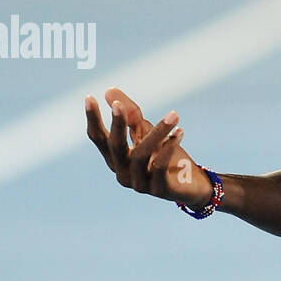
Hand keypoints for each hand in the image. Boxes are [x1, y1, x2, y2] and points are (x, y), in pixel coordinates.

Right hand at [85, 87, 214, 207]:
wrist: (191, 184)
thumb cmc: (164, 156)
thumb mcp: (146, 132)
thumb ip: (130, 114)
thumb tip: (108, 90)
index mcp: (115, 158)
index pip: (98, 138)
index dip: (93, 119)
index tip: (89, 97)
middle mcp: (122, 172)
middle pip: (115, 146)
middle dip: (116, 124)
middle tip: (118, 104)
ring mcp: (139, 183)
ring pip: (141, 154)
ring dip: (158, 132)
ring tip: (174, 115)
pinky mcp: (159, 190)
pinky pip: (160, 166)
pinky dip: (169, 148)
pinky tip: (179, 132)